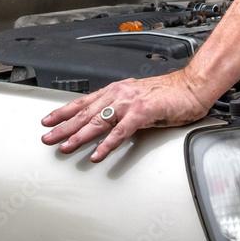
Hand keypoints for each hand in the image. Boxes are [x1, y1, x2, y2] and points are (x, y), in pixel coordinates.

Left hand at [41, 69, 211, 161]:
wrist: (192, 86)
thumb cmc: (169, 94)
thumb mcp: (138, 98)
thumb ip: (121, 107)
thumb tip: (105, 119)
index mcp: (117, 90)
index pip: (84, 102)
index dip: (64, 112)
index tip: (48, 120)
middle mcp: (119, 94)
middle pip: (85, 112)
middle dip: (63, 126)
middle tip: (47, 138)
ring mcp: (130, 103)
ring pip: (99, 121)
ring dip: (79, 136)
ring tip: (65, 147)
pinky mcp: (143, 113)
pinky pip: (121, 132)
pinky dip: (108, 144)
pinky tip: (98, 154)